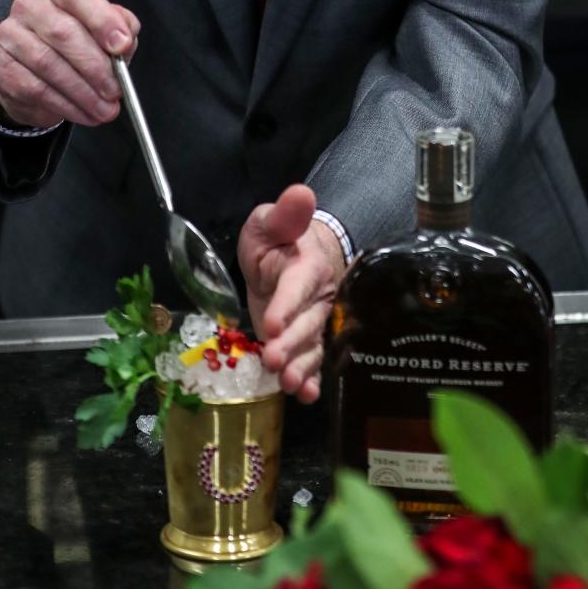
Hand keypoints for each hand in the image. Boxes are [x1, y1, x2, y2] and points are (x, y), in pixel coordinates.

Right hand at [0, 0, 139, 129]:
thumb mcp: (104, 31)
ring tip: (105, 109)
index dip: (102, 20)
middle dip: (95, 66)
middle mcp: (30, 6)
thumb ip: (120, 29)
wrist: (36, 74)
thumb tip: (125, 40)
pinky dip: (66, 105)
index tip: (122, 46)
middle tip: (116, 90)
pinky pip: (37, 89)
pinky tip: (84, 113)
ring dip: (83, 92)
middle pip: (63, 33)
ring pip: (49, 65)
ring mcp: (11, 36)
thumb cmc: (77, 45)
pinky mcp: (3, 68)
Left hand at [238, 184, 345, 403]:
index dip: (287, 305)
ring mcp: (315, 322)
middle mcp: (317, 297)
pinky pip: (314, 362)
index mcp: (307, 265)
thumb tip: (301, 192)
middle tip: (273, 361)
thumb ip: (285, 213)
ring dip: (301, 368)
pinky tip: (305, 396)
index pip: (298, 285)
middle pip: (307, 323)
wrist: (295, 256)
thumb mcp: (271, 220)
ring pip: (312, 346)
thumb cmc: (278, 238)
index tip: (270, 323)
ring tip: (289, 385)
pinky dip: (312, 380)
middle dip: (290, 344)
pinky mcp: (307, 341)